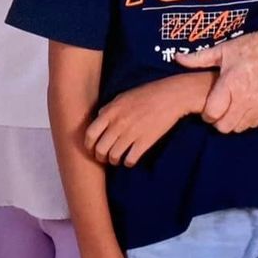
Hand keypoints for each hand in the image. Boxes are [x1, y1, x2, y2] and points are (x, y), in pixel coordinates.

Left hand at [86, 74, 208, 165]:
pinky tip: (129, 160)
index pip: (90, 133)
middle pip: (100, 148)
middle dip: (99, 156)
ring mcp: (132, 133)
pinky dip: (128, 163)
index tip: (90, 149)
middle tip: (102, 158)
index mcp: (110, 112)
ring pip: (114, 156)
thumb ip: (108, 109)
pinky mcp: (146, 141)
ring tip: (115, 159)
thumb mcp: (121, 97)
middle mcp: (118, 124)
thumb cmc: (145, 94)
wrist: (169, 96)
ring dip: (113, 160)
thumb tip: (99, 118)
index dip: (88, 145)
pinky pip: (131, 159)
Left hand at [176, 14, 257, 132]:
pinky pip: (254, 123)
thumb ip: (198, 58)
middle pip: (225, 126)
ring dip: (231, 122)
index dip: (205, 115)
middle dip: (216, 122)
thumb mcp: (222, 50)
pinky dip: (245, 120)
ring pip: (240, 127)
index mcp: (231, 83)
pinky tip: (241, 109)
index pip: (213, 112)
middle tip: (215, 111)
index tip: (204, 109)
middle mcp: (247, 97)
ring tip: (227, 110)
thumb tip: (176, 58)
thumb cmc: (249, 47)